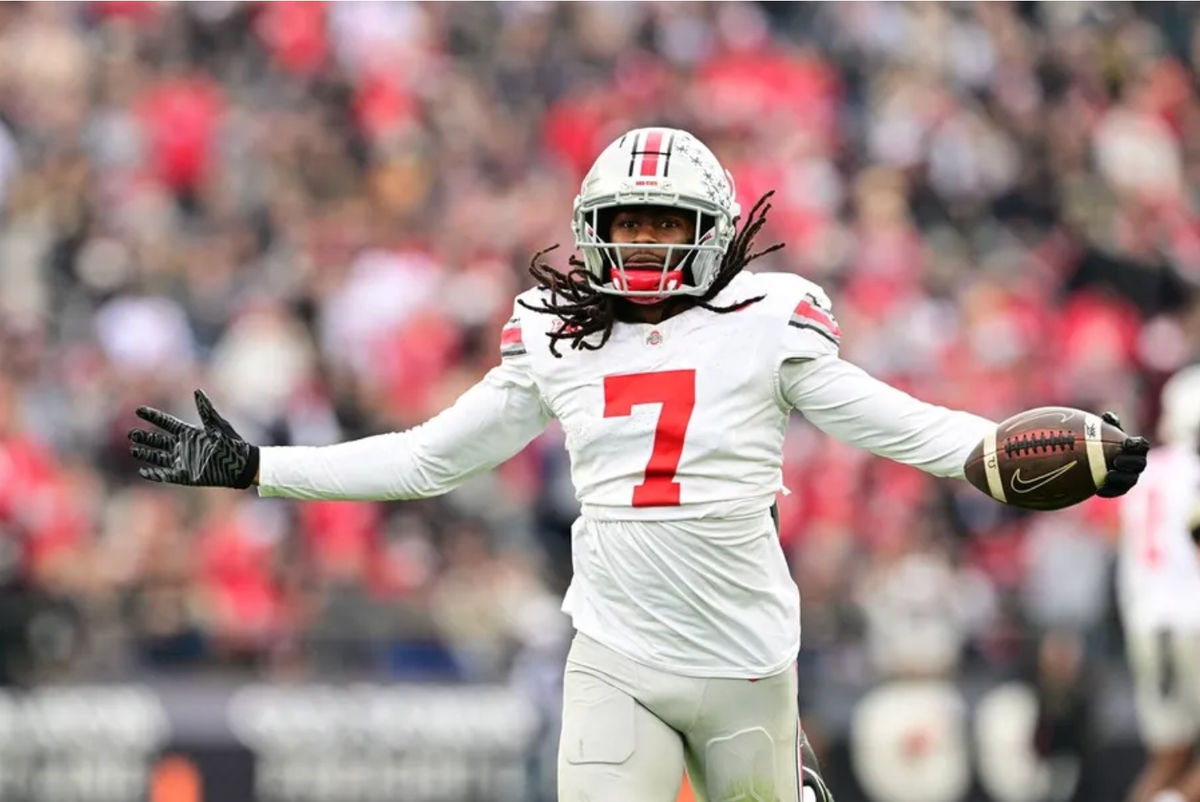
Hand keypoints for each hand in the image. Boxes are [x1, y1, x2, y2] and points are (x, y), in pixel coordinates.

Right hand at [128, 389, 258, 488]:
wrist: (242, 465)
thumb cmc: (232, 444)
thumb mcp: (217, 426)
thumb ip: (205, 410)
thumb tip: (197, 391)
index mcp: (190, 433)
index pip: (166, 423)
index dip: (153, 417)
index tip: (139, 410)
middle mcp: (183, 446)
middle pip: (158, 440)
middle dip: (145, 437)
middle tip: (131, 434)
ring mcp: (183, 461)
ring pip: (159, 457)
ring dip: (146, 454)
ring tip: (134, 449)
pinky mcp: (185, 475)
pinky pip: (166, 475)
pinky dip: (154, 474)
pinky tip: (143, 471)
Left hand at [1095, 411, 1148, 497]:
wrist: (1091, 459)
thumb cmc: (1101, 440)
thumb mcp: (1103, 430)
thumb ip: (1108, 424)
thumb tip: (1107, 416)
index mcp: (1136, 448)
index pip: (1142, 445)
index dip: (1137, 444)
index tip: (1127, 442)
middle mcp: (1137, 463)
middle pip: (1139, 464)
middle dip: (1130, 463)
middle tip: (1117, 461)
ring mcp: (1130, 477)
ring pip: (1131, 480)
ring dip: (1121, 478)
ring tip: (1108, 475)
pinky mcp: (1120, 489)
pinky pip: (1117, 492)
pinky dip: (1109, 491)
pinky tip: (1098, 490)